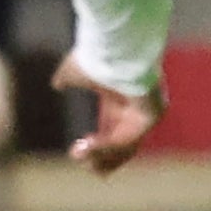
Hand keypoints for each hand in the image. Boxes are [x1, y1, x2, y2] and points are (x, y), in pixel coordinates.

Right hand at [54, 55, 165, 173]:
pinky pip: (130, 139)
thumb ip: (67, 79)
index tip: (77, 151)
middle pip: (123, 145)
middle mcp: (136, 108)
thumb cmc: (95, 54)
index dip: (97, 146)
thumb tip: (58, 84)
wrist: (113, 44)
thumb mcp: (74, 71)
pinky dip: (108, 146)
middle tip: (84, 166)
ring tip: (79, 156)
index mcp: (120, 99)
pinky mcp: (152, 114)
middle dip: (102, 158)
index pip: (113, 132)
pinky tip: (88, 146)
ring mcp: (147, 112)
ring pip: (126, 146)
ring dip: (101, 155)